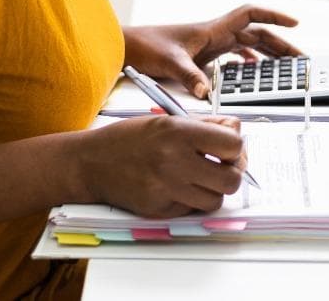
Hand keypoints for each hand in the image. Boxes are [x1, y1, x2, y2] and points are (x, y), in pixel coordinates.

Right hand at [71, 114, 247, 217]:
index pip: (233, 145)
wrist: (91, 162)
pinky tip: (178, 187)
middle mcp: (174, 161)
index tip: (227, 148)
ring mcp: (166, 189)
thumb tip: (237, 131)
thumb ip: (206, 124)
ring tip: (198, 178)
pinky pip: (192, 210)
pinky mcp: (159, 210)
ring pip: (215, 200)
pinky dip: (191, 200)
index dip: (235, 147)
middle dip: (231, 173)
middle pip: (231, 179)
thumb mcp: (166, 118)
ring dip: (212, 190)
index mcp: (178, 133)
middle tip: (220, 167)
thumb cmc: (128, 138)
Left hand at [124, 5, 301, 98]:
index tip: (295, 23)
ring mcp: (211, 46)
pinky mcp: (204, 57)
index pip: (251, 15)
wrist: (127, 48)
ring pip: (248, 45)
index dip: (274, 16)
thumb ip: (189, 77)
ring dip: (268, 54)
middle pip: (257, 34)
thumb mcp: (169, 62)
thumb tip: (206, 93)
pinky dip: (248, 62)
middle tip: (299, 58)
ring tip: (285, 66)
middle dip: (280, 44)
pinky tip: (253, 72)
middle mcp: (215, 35)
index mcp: (213, 30)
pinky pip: (234, 56)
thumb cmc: (145, 46)